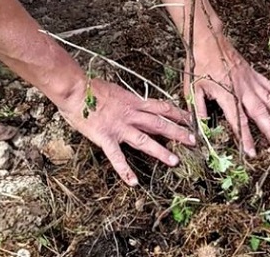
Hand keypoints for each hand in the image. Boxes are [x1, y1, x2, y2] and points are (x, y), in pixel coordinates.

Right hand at [57, 79, 195, 185]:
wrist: (76, 90)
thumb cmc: (92, 88)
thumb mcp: (116, 90)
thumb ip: (127, 100)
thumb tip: (135, 103)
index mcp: (134, 102)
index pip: (161, 107)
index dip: (177, 113)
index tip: (190, 119)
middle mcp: (131, 114)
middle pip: (159, 123)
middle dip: (178, 132)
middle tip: (193, 141)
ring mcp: (119, 127)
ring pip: (145, 140)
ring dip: (161, 151)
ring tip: (175, 161)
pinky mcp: (105, 138)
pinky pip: (117, 157)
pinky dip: (125, 170)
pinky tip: (133, 182)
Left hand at [187, 33, 269, 156]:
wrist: (208, 41)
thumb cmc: (198, 65)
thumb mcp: (192, 89)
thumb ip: (199, 110)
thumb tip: (201, 129)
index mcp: (227, 95)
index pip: (239, 121)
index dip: (246, 138)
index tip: (252, 153)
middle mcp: (242, 90)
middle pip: (259, 114)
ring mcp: (250, 81)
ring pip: (269, 101)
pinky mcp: (254, 74)